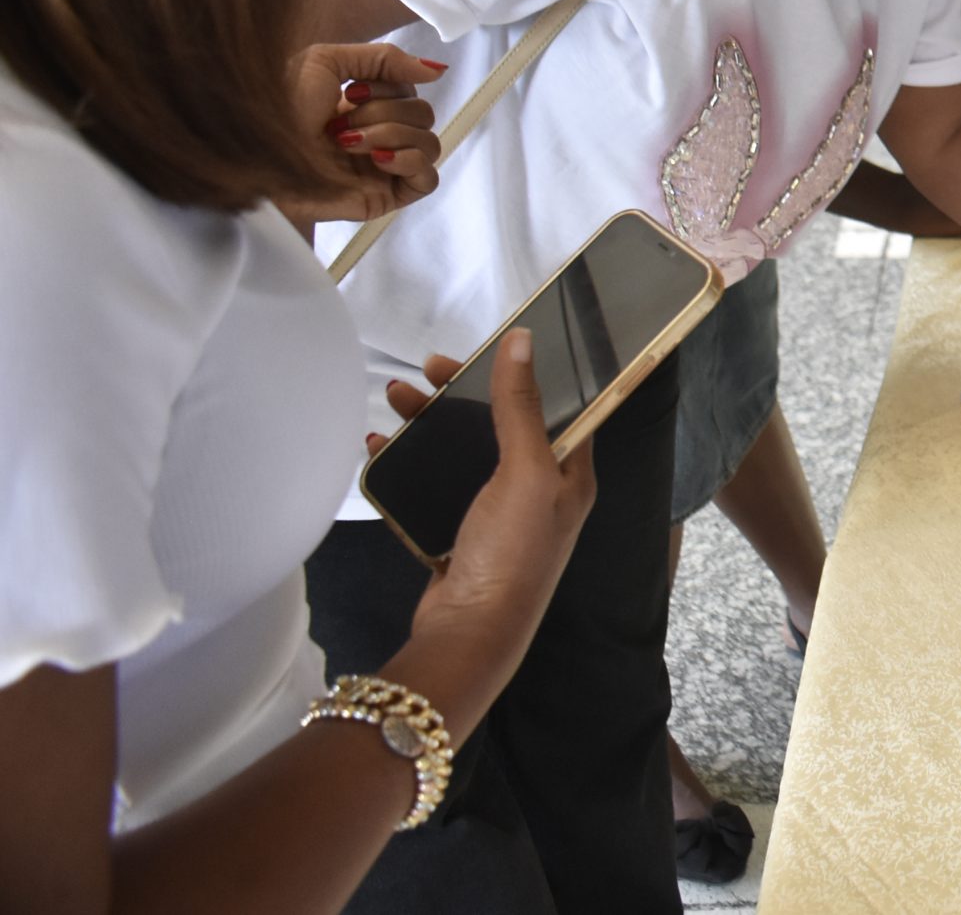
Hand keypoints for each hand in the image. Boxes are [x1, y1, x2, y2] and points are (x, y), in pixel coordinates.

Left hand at [279, 43, 446, 229]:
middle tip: (341, 124)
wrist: (257, 151)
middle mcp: (379, 136)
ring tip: (348, 142)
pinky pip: (428, 179)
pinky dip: (409, 161)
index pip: (411, 91)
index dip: (389, 87)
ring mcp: (384, 167)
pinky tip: (377, 159)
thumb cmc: (279, 106)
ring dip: (391, 134)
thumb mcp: (327, 60)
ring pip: (429, 144)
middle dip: (385, 112)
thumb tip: (438, 70)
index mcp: (366, 107)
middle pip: (424, 115)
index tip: (351, 93)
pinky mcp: (385, 196)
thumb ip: (386, 58)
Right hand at [371, 334, 595, 734]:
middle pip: (501, 420)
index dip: (523, 371)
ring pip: (463, 447)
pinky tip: (379, 446)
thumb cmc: (512, 551)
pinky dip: (408, 459)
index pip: (554, 403)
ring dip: (430, 420)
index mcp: (568, 471)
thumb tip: (524, 341)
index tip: (485, 346)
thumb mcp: (524, 471)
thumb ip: (521, 407)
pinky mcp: (459, 529)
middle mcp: (537, 487)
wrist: (467, 632)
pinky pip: (433, 480)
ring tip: (395, 398)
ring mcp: (497, 510)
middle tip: (425, 371)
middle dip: (463, 392)